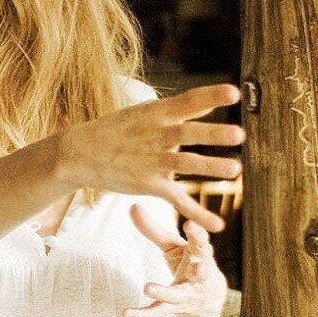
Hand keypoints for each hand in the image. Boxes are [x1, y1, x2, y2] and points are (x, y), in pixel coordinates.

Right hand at [56, 84, 243, 230]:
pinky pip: (176, 199)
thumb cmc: (116, 130)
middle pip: (187, 133)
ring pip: (184, 164)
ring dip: (209, 167)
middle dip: (212, 134)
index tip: (234, 92)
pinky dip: (197, 213)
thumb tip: (211, 101)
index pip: (187, 101)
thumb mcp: (142, 113)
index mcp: (155, 114)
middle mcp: (155, 135)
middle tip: (239, 134)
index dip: (210, 96)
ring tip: (235, 170)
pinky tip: (217, 224)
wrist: (78, 153)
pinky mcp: (147, 184)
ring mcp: (151, 160)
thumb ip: (178, 110)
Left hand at [123, 205, 226, 316]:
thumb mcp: (174, 246)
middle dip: (200, 268)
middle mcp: (198, 276)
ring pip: (177, 295)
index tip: (190, 223)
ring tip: (148, 287)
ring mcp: (188, 294)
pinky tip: (125, 313)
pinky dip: (142, 314)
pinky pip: (158, 312)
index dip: (197, 234)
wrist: (207, 301)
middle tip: (198, 266)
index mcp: (200, 256)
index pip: (202, 243)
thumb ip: (154, 229)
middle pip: (201, 271)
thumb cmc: (189, 263)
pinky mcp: (175, 309)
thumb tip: (132, 205)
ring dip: (164, 292)